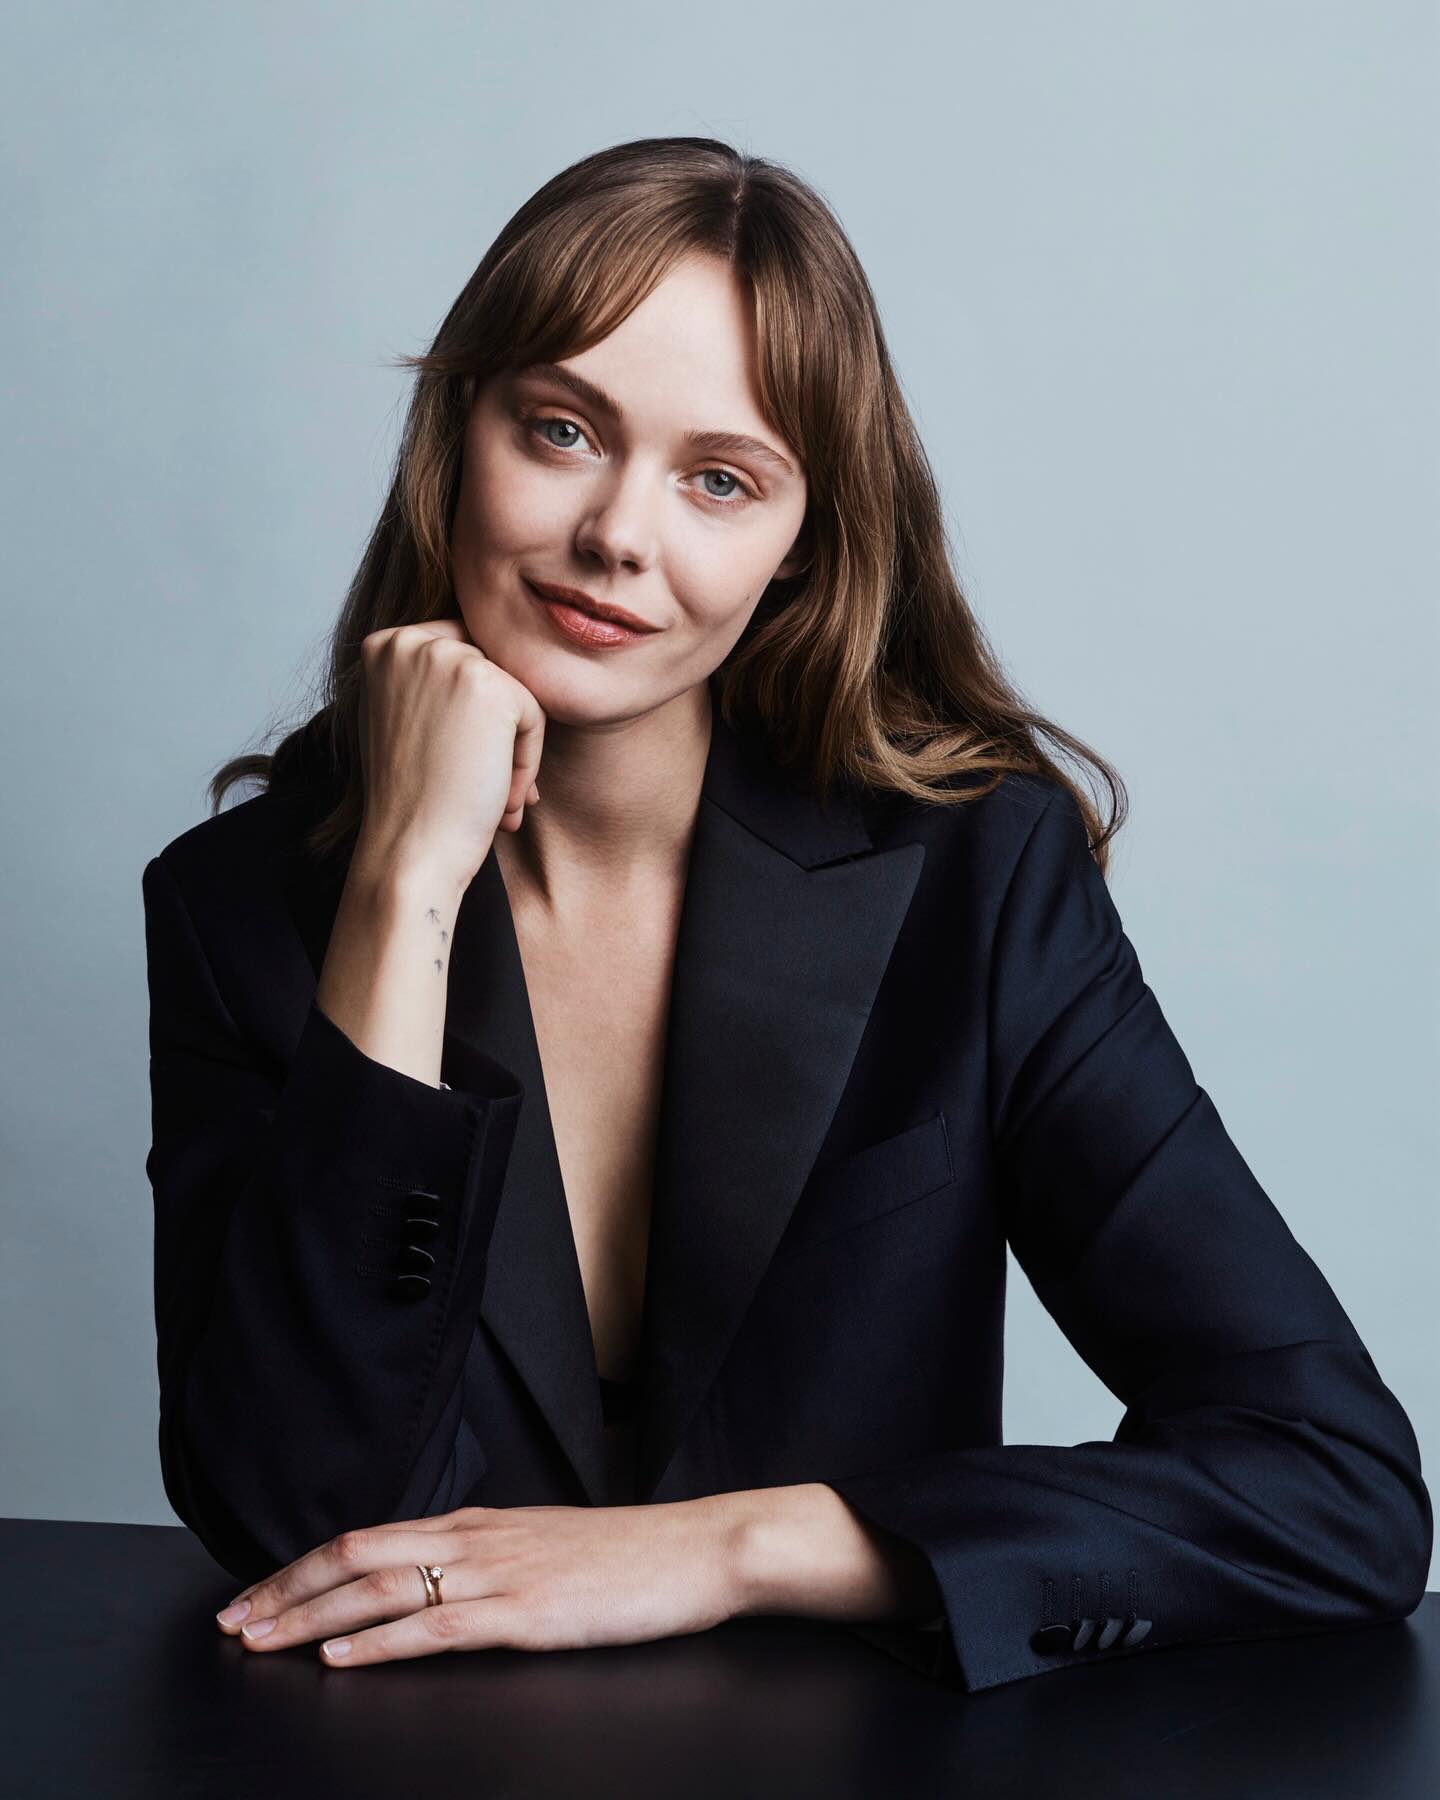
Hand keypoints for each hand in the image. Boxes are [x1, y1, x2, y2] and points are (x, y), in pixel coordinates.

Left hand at [214, 1499, 746, 1666]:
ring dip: (314, 1617)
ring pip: (384, 1587)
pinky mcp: (525, 1613)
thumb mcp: (545, 1547)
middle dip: (288, 1589)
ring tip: (263, 1641)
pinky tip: (343, 1658)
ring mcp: (499, 1573)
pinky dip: (380, 1642)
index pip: (370, 1536)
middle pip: (359, 1553)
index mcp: (479, 1523)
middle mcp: (477, 1538)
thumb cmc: (629, 1558)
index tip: (258, 1593)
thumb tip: (436, 1581)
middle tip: (233, 1622)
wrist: (696, 1550)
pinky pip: (437, 1625)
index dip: (305, 1567)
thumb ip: (489, 1559)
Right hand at [355, 616, 546, 893]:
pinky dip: (526, 762)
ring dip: (515, 751)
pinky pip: (534, 715)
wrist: (409, 851)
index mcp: (385, 646)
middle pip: (494, 671)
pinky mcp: (487, 683)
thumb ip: (442, 684)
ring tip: (497, 799)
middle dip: (501, 731)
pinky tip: (502, 800)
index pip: (465, 654)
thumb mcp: (411, 722)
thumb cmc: (415, 800)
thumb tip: (507, 670)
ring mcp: (446, 657)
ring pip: (517, 694)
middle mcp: (409, 642)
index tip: (463, 765)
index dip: (478, 715)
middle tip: (490, 788)